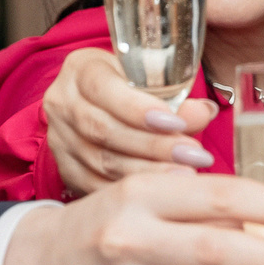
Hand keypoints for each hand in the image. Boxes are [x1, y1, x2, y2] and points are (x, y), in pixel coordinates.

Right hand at [45, 47, 216, 195]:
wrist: (103, 106)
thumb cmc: (134, 88)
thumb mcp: (153, 81)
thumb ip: (177, 98)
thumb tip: (203, 112)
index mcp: (81, 69)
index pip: (103, 88)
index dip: (139, 109)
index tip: (176, 125)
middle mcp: (62, 103)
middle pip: (104, 130)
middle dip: (153, 146)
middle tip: (193, 156)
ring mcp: (60, 139)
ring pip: (102, 161)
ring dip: (148, 172)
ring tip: (185, 175)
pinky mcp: (66, 169)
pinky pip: (97, 186)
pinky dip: (130, 191)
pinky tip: (161, 195)